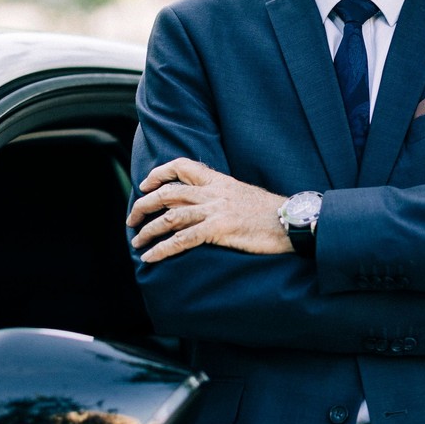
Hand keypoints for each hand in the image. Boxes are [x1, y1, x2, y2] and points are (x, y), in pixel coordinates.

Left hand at [127, 158, 289, 261]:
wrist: (292, 221)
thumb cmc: (271, 213)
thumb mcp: (242, 195)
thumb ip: (220, 195)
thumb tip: (201, 204)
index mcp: (219, 180)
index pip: (182, 166)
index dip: (159, 173)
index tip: (145, 185)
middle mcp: (213, 192)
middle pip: (168, 193)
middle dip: (144, 205)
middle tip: (132, 219)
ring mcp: (215, 210)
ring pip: (170, 217)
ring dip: (148, 230)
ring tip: (137, 242)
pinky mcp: (219, 230)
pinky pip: (182, 240)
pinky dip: (162, 249)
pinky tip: (151, 257)